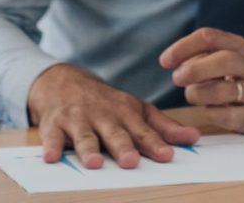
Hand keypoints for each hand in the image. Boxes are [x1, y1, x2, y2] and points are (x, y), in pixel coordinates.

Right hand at [26, 63, 199, 169]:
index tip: (167, 156)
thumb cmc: (105, 103)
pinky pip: (50, 137)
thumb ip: (163, 126)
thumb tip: (194, 138)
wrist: (62, 81)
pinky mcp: (53, 125)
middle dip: (122, 146)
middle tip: (131, 161)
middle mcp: (102, 115)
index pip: (142, 131)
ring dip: (88, 148)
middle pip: (114, 133)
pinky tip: (51, 157)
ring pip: (84, 136)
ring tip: (94, 163)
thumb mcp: (135, 109)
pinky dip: (50, 147)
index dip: (155, 143)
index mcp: (125, 113)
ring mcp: (77, 119)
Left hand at [159, 28, 243, 132]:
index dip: (183, 47)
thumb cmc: (232, 73)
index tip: (164, 61)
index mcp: (237, 45)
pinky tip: (208, 109)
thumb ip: (196, 56)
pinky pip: (228, 115)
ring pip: (224, 91)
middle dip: (195, 70)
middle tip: (177, 79)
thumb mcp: (219, 56)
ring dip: (199, 94)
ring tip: (191, 95)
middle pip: (223, 61)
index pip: (208, 37)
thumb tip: (171, 61)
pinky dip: (211, 113)